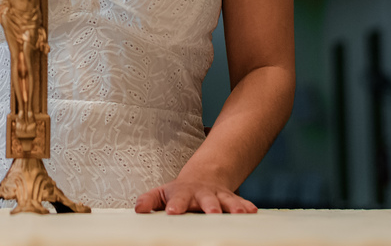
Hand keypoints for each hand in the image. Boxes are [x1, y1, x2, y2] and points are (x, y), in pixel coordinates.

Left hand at [134, 175, 257, 214]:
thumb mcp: (162, 193)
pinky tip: (253, 211)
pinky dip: (247, 206)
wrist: (204, 177)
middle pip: (206, 199)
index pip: (178, 198)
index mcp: (183, 193)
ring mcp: (218, 196)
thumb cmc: (180, 192)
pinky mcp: (231, 199)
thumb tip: (138, 209)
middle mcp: (202, 193)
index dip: (176, 205)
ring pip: (227, 200)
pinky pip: (241, 202)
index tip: (172, 211)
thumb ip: (149, 200)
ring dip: (233, 207)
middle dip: (210, 206)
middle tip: (212, 213)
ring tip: (239, 214)